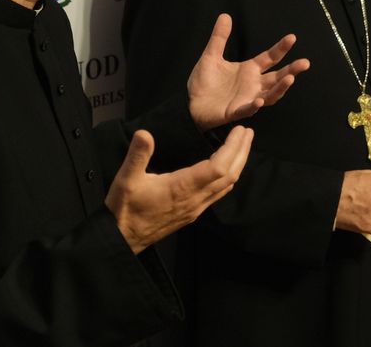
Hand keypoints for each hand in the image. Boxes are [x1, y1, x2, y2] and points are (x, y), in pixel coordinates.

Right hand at [106, 126, 253, 253]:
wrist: (122, 239)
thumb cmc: (124, 209)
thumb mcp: (126, 179)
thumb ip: (137, 155)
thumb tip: (144, 133)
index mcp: (182, 188)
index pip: (219, 167)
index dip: (232, 148)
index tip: (240, 131)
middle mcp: (195, 199)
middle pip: (230, 175)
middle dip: (242, 152)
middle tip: (248, 133)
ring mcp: (196, 208)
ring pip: (227, 185)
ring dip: (238, 164)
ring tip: (243, 146)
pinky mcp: (193, 213)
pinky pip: (219, 194)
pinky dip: (228, 176)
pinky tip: (227, 169)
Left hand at [187, 14, 309, 130]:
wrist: (189, 103)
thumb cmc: (203, 82)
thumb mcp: (211, 56)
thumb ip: (219, 37)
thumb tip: (225, 16)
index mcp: (250, 70)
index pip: (270, 58)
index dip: (281, 48)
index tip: (292, 37)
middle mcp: (253, 84)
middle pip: (277, 77)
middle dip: (292, 70)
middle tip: (305, 62)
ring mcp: (247, 98)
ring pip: (270, 94)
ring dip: (281, 88)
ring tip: (290, 79)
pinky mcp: (236, 111)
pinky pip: (249, 108)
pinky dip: (255, 104)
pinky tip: (259, 99)